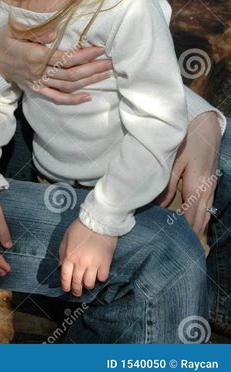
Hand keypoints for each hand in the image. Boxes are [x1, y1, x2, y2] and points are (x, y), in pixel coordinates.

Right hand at [0, 25, 111, 104]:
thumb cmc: (4, 41)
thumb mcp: (14, 30)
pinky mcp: (37, 90)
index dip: (85, 54)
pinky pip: (57, 98)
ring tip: (105, 74)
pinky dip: (72, 100)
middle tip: (110, 62)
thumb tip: (55, 32)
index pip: (66, 57)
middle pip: (71, 73)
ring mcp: (38, 83)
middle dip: (92, 68)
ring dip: (88, 81)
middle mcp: (39, 72)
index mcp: (35, 56)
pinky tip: (87, 97)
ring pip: (68, 85)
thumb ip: (35, 31)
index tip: (100, 49)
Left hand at [59, 218, 117, 296]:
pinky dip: (100, 278)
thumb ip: (62, 253)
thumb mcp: (66, 238)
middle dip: (76, 290)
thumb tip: (61, 266)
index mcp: (69, 257)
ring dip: (88, 285)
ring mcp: (93, 264)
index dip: (66, 285)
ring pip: (90, 283)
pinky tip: (99, 274)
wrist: (99, 220)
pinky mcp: (105, 263)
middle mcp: (80, 263)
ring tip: (88, 283)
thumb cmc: (80, 228)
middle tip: (78, 292)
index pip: (65, 277)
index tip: (67, 289)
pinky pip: (102, 278)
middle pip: (77, 283)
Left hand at [155, 111, 221, 234]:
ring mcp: (212, 185)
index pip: (191, 216)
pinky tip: (198, 221)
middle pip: (200, 217)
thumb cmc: (187, 140)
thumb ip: (167, 184)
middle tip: (182, 246)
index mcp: (197, 186)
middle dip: (192, 232)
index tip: (175, 242)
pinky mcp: (212, 181)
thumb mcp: (174, 161)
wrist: (207, 125)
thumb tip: (159, 205)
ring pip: (206, 212)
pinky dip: (202, 215)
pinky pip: (208, 204)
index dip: (184, 230)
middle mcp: (207, 190)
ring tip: (189, 239)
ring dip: (198, 224)